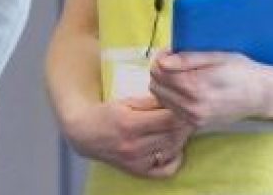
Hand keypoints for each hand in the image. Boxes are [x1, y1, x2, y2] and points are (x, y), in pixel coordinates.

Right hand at [64, 95, 191, 178]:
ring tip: (180, 127)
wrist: (84, 134)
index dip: (183, 111)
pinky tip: (173, 147)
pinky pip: (166, 171)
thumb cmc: (106, 114)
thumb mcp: (126, 101)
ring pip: (172, 150)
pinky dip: (175, 160)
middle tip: (187, 115)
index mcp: (129, 123)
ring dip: (181, 138)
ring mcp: (136, 161)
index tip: (186, 105)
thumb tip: (179, 101)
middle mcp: (133, 146)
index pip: (169, 119)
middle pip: (173, 135)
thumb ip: (152, 101)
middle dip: (185, 124)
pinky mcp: (137, 171)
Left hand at [149, 52, 272, 128]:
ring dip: (164, 84)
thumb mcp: (218, 56)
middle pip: (155, 85)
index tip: (171, 51)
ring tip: (181, 74)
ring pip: (160, 98)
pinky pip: (171, 108)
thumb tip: (162, 61)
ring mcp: (194, 118)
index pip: (159, 71)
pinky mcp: (196, 124)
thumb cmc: (241, 71)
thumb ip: (188, 59)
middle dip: (160, 71)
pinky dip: (172, 96)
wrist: (261, 96)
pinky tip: (187, 88)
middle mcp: (192, 106)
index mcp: (196, 86)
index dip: (161, 57)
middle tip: (174, 61)